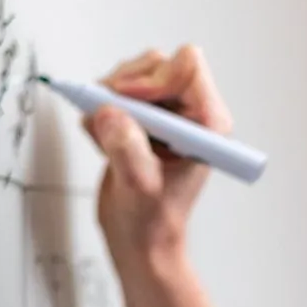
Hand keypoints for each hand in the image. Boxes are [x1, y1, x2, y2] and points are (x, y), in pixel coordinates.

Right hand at [84, 44, 234, 275]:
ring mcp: (164, 115)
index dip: (153, 78)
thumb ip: (127, 149)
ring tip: (104, 134)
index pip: (187, 66)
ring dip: (110, 98)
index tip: (128, 103)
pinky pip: (115, 94)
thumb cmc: (153, 223)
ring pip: (133, 75)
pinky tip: (102, 142)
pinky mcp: (141, 119)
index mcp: (206, 123)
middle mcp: (189, 113)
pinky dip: (100, 111)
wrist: (140, 241)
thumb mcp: (139, 187)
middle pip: (157, 64)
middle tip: (108, 115)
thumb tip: (109, 113)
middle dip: (126, 86)